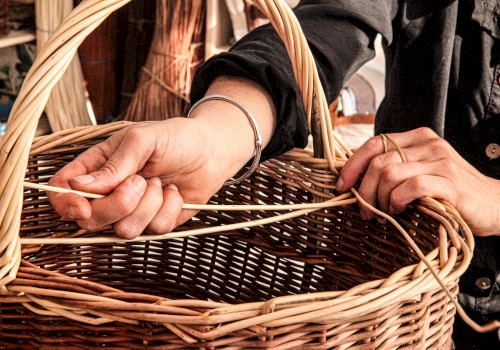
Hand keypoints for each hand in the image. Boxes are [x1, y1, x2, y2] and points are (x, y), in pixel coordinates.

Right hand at [48, 76, 275, 238]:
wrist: (212, 152)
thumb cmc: (176, 138)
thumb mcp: (143, 139)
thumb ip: (114, 163)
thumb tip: (79, 186)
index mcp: (98, 167)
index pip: (64, 190)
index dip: (66, 203)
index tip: (83, 206)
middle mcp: (110, 193)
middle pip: (91, 219)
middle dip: (118, 204)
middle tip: (142, 181)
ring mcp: (133, 211)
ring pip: (123, 230)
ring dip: (148, 205)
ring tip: (161, 182)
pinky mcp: (156, 223)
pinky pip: (154, 231)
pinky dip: (168, 209)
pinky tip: (174, 192)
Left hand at [336, 127, 499, 236]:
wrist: (494, 204)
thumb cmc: (449, 191)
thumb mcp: (420, 172)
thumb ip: (394, 167)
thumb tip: (354, 174)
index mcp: (417, 138)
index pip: (374, 143)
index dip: (352, 165)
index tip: (342, 186)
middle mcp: (428, 144)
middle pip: (378, 161)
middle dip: (363, 189)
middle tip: (364, 210)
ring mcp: (441, 161)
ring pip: (390, 173)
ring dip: (378, 198)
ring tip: (382, 213)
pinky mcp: (450, 182)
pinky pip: (411, 186)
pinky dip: (397, 200)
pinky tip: (399, 210)